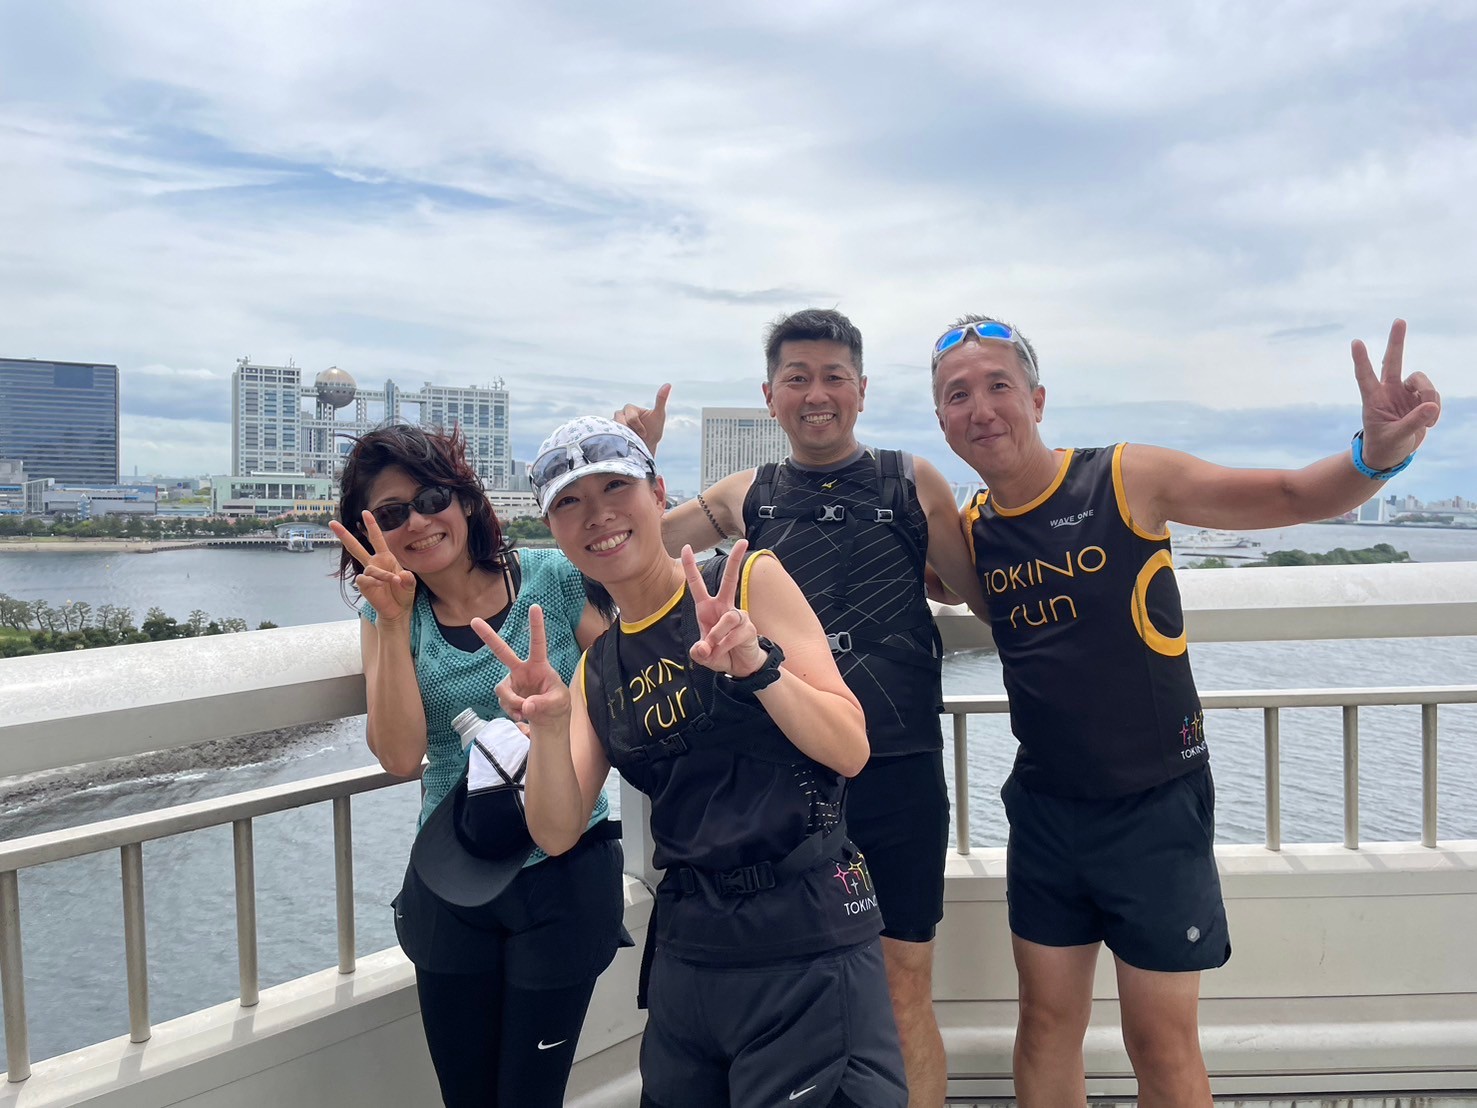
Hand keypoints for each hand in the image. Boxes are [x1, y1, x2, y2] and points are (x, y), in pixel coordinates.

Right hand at [330, 512, 416, 623]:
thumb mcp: (410, 585)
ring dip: (382, 575)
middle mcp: (374, 563)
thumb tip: (403, 576)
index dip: (371, 525)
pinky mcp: (363, 585)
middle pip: (356, 547)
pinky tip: (380, 586)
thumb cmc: (403, 594)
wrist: (397, 611)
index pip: (376, 539)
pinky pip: (365, 579)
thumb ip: (408, 579)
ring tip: (393, 581)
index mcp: (385, 558)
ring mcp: (367, 574)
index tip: (365, 512)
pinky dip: (375, 581)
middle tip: (331, 522)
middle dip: (344, 535)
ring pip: (369, 568)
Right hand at [472, 605, 571, 730]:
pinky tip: (523, 717)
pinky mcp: (506, 696)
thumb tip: (525, 705)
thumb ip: (544, 703)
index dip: (536, 625)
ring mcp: (512, 683)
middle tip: (474, 620)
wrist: (549, 721)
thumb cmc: (557, 705)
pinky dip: (513, 712)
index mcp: (539, 665)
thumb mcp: (558, 703)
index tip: (534, 606)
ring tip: (526, 712)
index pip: (538, 643)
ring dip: (513, 702)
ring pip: (502, 689)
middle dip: (488, 637)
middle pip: (502, 651)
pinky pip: (504, 704)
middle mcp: (522, 670)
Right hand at [614, 383, 670, 454]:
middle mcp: (620, 415)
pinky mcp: (611, 434)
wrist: (646, 448)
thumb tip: (668, 385)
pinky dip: (616, 441)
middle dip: (630, 432)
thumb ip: (661, 400)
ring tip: (631, 441)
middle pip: (619, 421)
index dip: (638, 426)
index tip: (645, 434)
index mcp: (630, 409)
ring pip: (614, 428)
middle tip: (637, 438)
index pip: (631, 416)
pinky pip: (609, 436)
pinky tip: (623, 444)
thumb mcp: (659, 415)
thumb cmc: (653, 430)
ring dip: (623, 436)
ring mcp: (614, 425)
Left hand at [683, 540, 768, 676]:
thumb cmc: (720, 654)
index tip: (687, 547)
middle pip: (730, 579)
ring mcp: (738, 616)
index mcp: (708, 608)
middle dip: (736, 560)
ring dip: (716, 636)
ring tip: (713, 649)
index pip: (697, 584)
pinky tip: (723, 653)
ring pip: (727, 618)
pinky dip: (724, 646)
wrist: (741, 667)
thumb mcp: (703, 655)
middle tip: (743, 542)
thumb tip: (704, 647)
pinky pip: (733, 634)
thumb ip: (699, 651)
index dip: (691, 566)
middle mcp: (724, 607)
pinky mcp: (749, 628)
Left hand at [1354, 319, 1441, 469]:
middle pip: (1393, 361)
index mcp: (1373, 400)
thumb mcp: (1396, 438)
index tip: (1356, 342)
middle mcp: (1388, 391)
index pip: (1365, 377)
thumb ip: (1412, 423)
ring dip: (1429, 395)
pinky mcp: (1419, 399)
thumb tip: (1431, 406)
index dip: (1361, 360)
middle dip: (1397, 341)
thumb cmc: (1384, 446)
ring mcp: (1404, 393)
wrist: (1392, 455)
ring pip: (1422, 380)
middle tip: (1399, 320)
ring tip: (1428, 419)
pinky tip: (1429, 422)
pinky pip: (1433, 395)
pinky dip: (1435, 408)